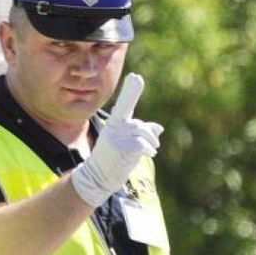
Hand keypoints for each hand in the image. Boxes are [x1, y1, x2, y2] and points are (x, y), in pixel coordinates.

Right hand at [71, 73, 163, 207]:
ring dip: (151, 143)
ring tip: (152, 151)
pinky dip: (149, 149)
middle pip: (139, 125)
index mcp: (113, 125)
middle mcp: (113, 128)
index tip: (136, 76)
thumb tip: (158, 128)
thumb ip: (140, 133)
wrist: (97, 177)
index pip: (123, 105)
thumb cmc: (112, 160)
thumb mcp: (124, 144)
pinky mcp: (122, 148)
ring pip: (142, 133)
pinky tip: (149, 154)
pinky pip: (142, 144)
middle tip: (153, 146)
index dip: (131, 91)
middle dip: (149, 134)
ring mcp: (117, 137)